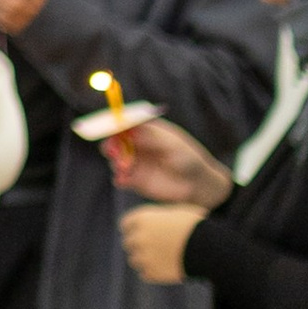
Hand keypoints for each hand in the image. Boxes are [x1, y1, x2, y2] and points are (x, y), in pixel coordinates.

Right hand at [103, 114, 231, 207]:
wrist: (197, 185)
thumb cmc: (188, 159)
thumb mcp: (172, 145)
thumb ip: (151, 139)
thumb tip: (128, 131)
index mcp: (146, 130)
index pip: (125, 123)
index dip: (115, 124)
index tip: (109, 128)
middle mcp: (137, 144)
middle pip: (115, 141)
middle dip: (111, 144)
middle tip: (112, 151)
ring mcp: (135, 162)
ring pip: (115, 159)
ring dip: (116, 163)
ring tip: (125, 168)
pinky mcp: (134, 180)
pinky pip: (120, 178)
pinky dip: (119, 178)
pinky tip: (123, 181)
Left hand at [119, 201, 203, 285]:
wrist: (209, 248)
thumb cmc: (197, 226)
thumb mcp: (178, 211)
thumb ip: (160, 216)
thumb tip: (156, 219)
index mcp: (143, 219)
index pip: (125, 225)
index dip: (133, 228)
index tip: (141, 232)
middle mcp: (139, 237)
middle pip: (128, 243)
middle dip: (138, 244)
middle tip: (154, 246)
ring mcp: (144, 257)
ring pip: (134, 260)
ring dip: (144, 259)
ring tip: (161, 258)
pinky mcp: (152, 273)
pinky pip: (145, 274)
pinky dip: (153, 272)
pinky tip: (165, 268)